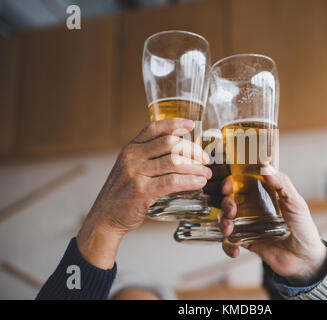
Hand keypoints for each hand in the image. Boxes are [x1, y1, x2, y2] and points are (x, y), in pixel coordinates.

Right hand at [77, 118, 211, 268]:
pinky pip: (172, 182)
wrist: (105, 218)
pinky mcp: (142, 191)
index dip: (174, 124)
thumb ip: (148, 158)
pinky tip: (199, 183)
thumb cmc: (123, 194)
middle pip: (170, 143)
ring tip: (206, 174)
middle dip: (192, 150)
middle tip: (205, 160)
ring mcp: (136, 173)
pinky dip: (190, 181)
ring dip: (195, 167)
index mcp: (130, 149)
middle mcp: (132, 157)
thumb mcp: (130, 169)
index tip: (191, 125)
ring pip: (174, 162)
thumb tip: (179, 153)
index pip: (154, 128)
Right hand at [220, 165, 326, 284]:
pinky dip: (228, 246)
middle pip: (231, 200)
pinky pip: (230, 242)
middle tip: (231, 210)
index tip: (227, 187)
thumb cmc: (304, 228)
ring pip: (227, 219)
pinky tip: (235, 250)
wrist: (305, 259)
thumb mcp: (296, 203)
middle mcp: (254, 208)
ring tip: (229, 230)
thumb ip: (282, 184)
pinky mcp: (247, 242)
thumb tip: (265, 166)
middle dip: (226, 204)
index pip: (243, 183)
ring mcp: (249, 225)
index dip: (232, 182)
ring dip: (223, 223)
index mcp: (265, 195)